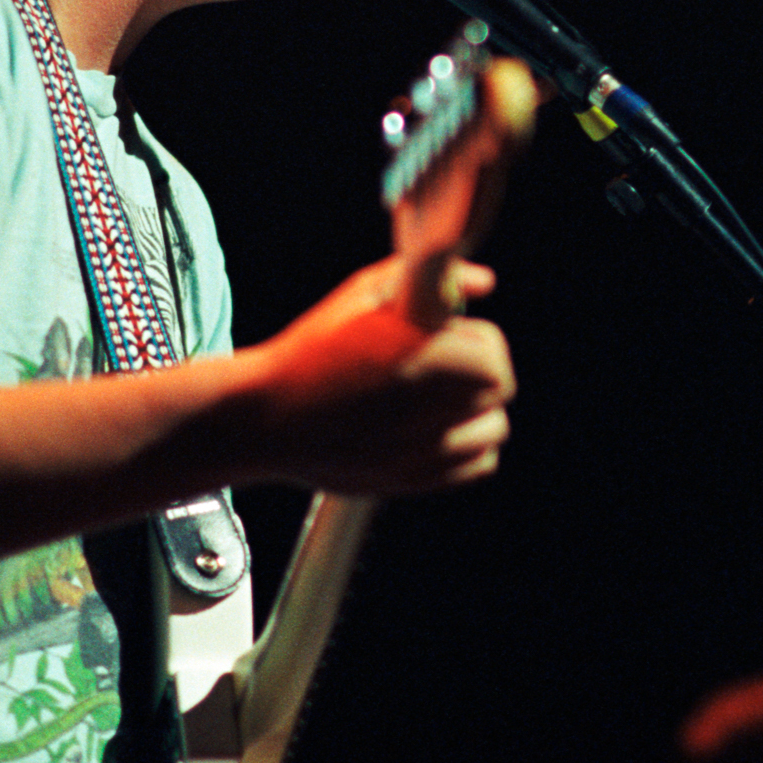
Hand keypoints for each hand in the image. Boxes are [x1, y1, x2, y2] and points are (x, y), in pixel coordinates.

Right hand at [237, 256, 511, 496]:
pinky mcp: (413, 481)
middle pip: (498, 388)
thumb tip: (483, 281)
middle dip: (478, 370)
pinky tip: (436, 429)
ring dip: (477, 410)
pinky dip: (469, 447)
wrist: (265, 419)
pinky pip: (478, 465)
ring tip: (439, 399)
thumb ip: (431, 282)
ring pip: (493, 429)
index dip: (474, 338)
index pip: (493, 350)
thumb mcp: (362, 296)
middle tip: (443, 364)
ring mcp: (421, 451)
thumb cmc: (311, 352)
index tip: (450, 336)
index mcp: (418, 355)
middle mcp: (426, 405)